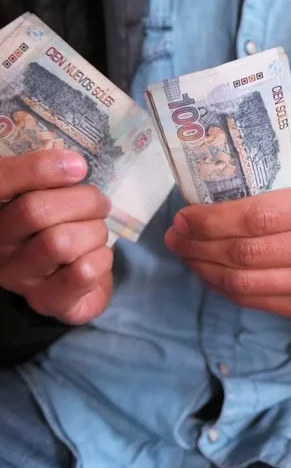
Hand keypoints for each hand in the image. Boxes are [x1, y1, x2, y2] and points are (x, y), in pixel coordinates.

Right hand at [0, 151, 112, 324]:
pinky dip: (102, 258)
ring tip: (98, 232)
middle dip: (83, 200)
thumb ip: (50, 180)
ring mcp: (19, 279)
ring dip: (94, 231)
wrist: (76, 281)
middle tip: (100, 203)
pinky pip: (82, 272)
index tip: (78, 166)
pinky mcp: (47, 302)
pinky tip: (99, 256)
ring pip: (61, 242)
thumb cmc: (62, 227)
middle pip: (35, 211)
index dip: (37, 169)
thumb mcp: (51, 198)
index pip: (0, 183)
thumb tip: (73, 165)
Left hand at [165, 176, 290, 320]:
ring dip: (204, 268)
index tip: (184, 217)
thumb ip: (270, 189)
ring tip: (185, 253)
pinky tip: (207, 271)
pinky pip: (253, 301)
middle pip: (248, 252)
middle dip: (201, 245)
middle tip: (176, 236)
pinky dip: (222, 287)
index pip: (259, 216)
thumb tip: (203, 200)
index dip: (213, 221)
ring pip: (246, 282)